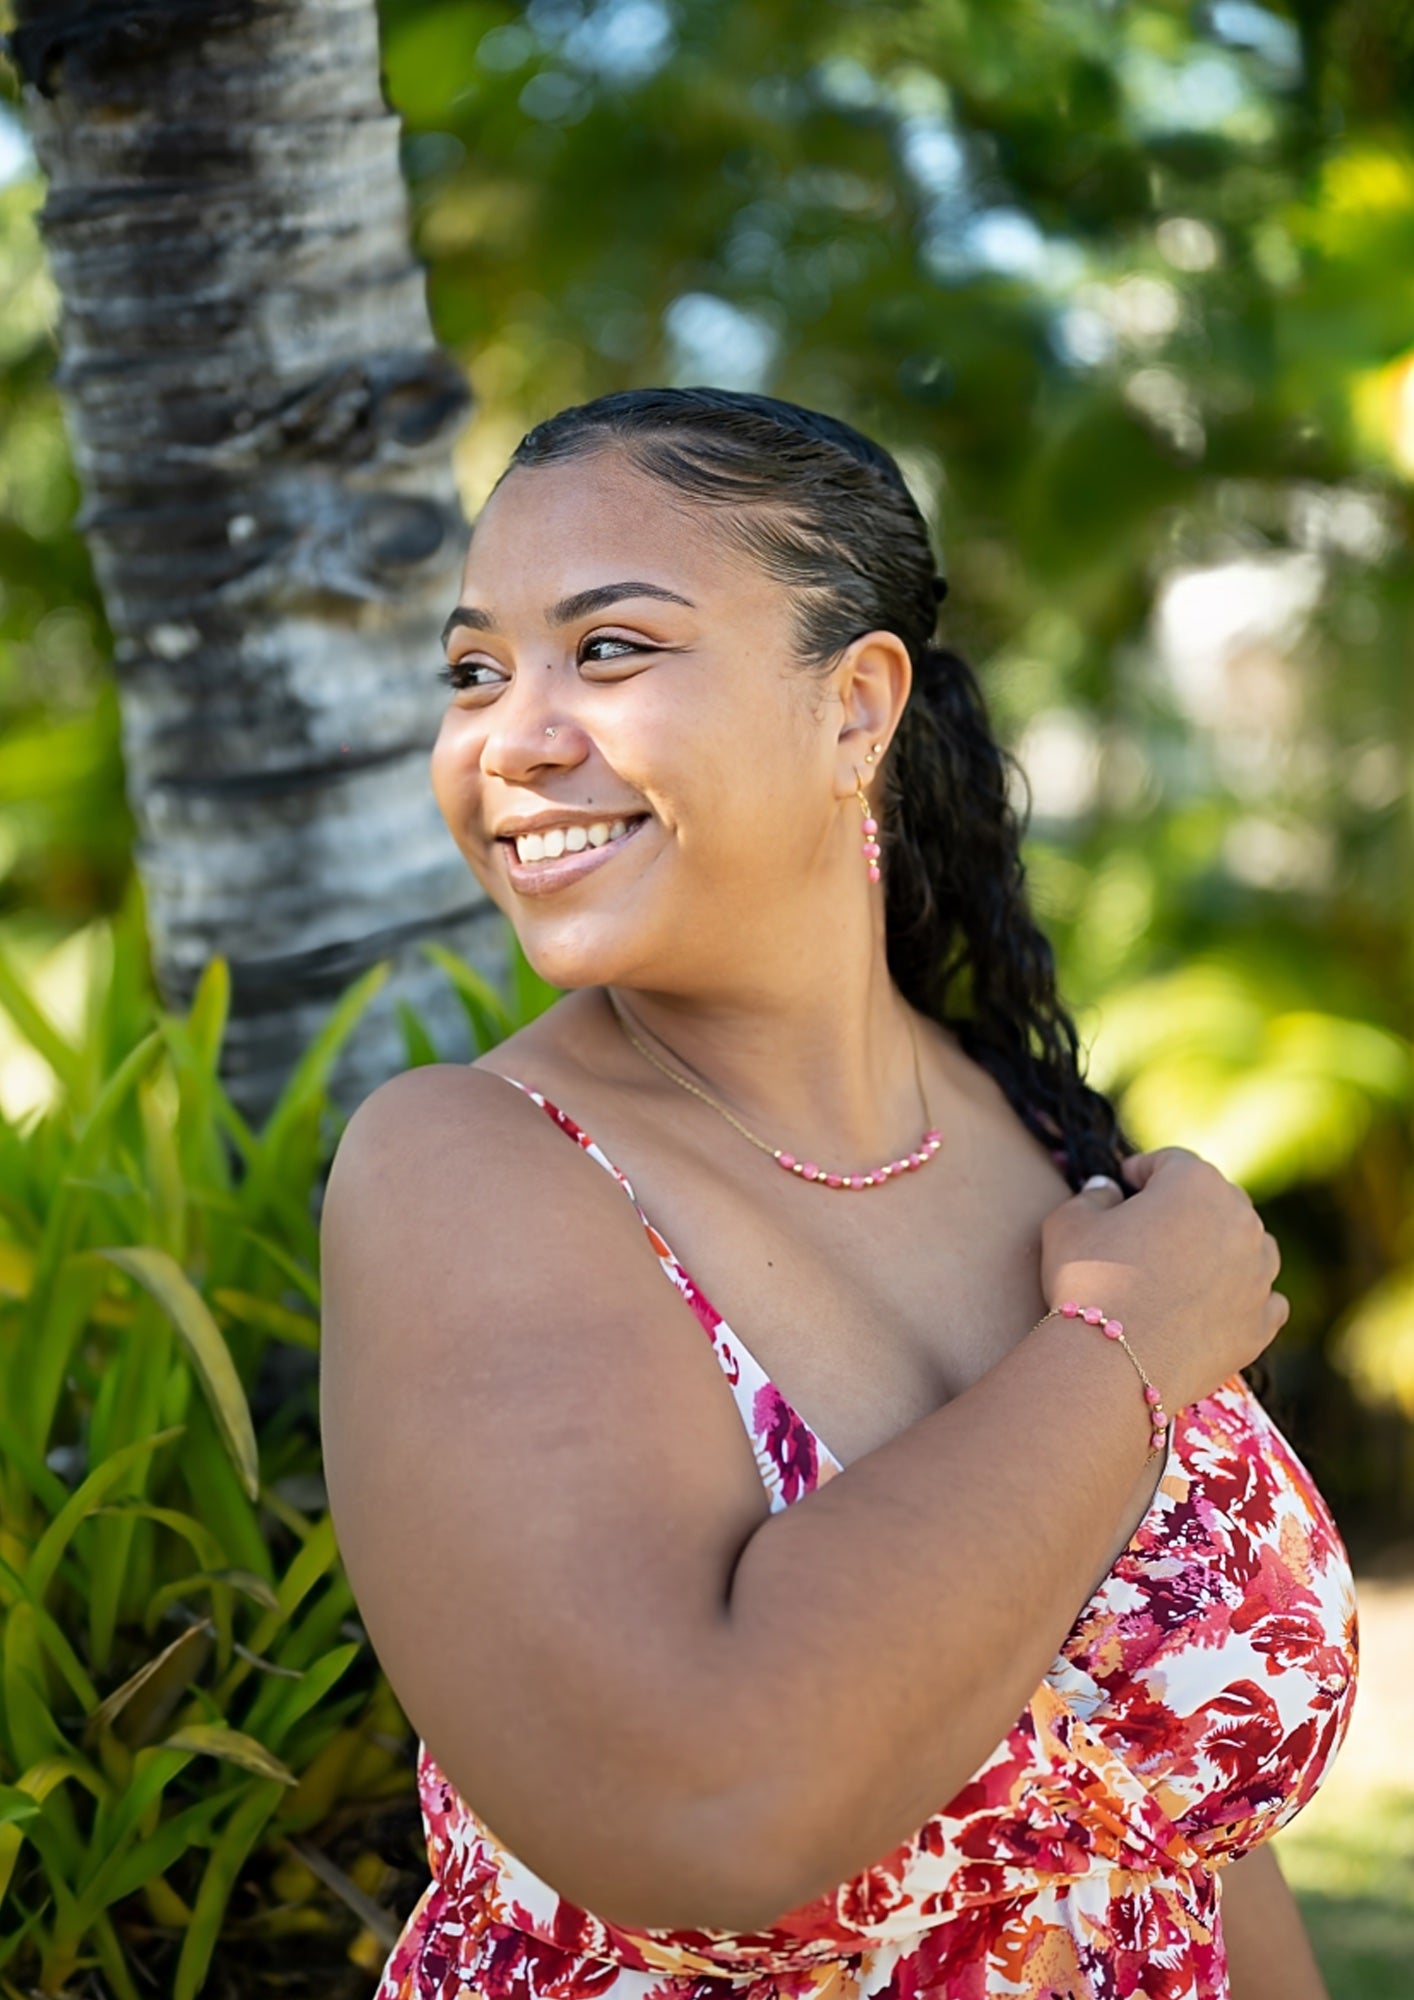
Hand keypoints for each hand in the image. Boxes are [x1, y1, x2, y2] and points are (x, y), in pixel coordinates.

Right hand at [1039, 1147, 1286, 1411]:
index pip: (1170, 1161)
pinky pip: (1262, 1298)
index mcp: (1195, 1183)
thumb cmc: (1088, 1281)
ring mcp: (1259, 1273)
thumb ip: (1092, 1194)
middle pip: (1213, 1200)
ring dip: (1219, 1250)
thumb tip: (1108, 1190)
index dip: (1141, 1172)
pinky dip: (1239, 1297)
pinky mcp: (1262, 1321)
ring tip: (1181, 1272)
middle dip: (1182, 1210)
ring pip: (1247, 1245)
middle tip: (1145, 1233)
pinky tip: (1209, 1307)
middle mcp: (1240, 1220)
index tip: (1122, 1188)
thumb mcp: (1068, 1222)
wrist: (1115, 1364)